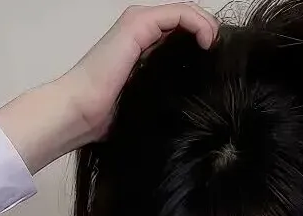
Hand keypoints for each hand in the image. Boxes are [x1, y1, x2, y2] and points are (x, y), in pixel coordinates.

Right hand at [69, 4, 217, 143]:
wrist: (81, 112)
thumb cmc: (108, 116)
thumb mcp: (149, 101)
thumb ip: (168, 91)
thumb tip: (199, 102)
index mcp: (143, 45)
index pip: (182, 33)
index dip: (204, 42)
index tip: (217, 67)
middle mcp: (141, 29)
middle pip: (186, 21)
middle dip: (208, 34)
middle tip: (222, 58)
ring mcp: (139, 23)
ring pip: (185, 12)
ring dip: (207, 26)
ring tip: (216, 49)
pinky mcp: (138, 24)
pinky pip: (179, 14)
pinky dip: (199, 23)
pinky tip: (208, 42)